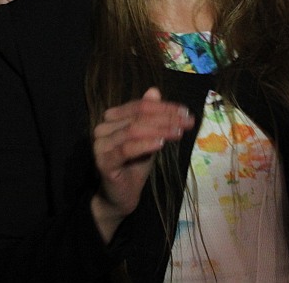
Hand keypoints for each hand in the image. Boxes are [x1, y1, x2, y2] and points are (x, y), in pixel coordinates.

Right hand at [91, 87, 193, 240]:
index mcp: (112, 118)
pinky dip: (145, 144)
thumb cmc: (135, 166)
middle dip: (166, 117)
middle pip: (138, 116)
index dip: (164, 107)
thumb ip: (151, 117)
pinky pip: (126, 149)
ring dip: (160, 129)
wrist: (121, 197)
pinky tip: (161, 143)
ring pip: (133, 130)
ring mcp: (101, 145)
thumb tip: (154, 90)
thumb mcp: (149, 138)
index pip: (139, 106)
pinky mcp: (103, 162)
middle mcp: (103, 128)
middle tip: (187, 121)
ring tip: (178, 132)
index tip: (186, 111)